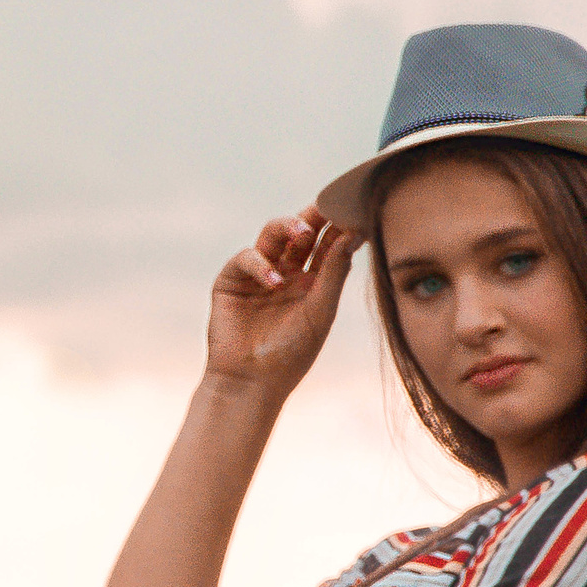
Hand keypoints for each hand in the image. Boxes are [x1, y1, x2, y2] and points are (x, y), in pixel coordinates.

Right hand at [207, 206, 358, 392]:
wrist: (252, 382)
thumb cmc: (292, 353)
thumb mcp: (320, 311)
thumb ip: (334, 273)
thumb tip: (353, 235)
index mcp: (313, 281)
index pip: (328, 245)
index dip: (339, 226)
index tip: (354, 208)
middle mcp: (287, 272)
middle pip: (300, 233)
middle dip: (312, 217)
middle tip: (326, 205)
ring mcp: (258, 274)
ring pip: (272, 236)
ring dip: (287, 226)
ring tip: (302, 231)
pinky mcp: (232, 280)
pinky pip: (246, 258)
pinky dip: (260, 264)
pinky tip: (275, 281)